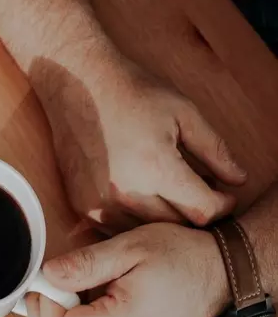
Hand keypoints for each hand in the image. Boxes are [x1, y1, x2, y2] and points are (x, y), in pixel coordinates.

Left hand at [25, 223, 230, 316]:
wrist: (218, 277)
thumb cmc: (180, 260)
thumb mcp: (130, 249)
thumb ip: (84, 264)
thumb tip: (47, 275)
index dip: (43, 303)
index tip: (50, 278)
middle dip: (43, 316)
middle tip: (57, 285)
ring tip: (76, 295)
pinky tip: (87, 310)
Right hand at [36, 60, 246, 233]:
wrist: (77, 85)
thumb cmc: (131, 92)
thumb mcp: (183, 113)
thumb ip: (215, 150)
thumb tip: (239, 179)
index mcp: (156, 169)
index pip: (203, 210)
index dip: (222, 205)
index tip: (224, 195)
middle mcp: (126, 194)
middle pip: (176, 225)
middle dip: (195, 212)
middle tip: (201, 192)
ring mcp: (100, 204)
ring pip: (146, 231)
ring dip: (164, 218)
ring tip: (171, 193)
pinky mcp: (82, 206)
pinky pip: (117, 227)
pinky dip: (135, 218)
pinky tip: (141, 195)